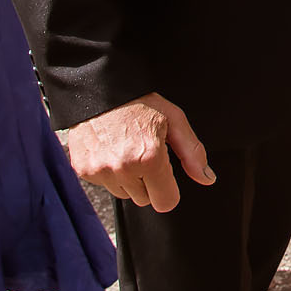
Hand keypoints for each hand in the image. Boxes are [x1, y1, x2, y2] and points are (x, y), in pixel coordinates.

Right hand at [63, 94, 214, 211]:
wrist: (99, 87)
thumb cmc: (139, 101)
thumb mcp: (173, 119)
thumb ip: (192, 152)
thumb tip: (207, 178)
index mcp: (149, 157)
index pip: (166, 202)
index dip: (168, 188)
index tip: (163, 171)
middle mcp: (123, 168)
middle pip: (144, 200)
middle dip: (148, 182)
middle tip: (142, 152)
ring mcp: (100, 171)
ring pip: (124, 194)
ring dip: (128, 179)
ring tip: (125, 149)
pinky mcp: (83, 170)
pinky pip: (104, 184)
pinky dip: (109, 172)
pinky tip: (110, 149)